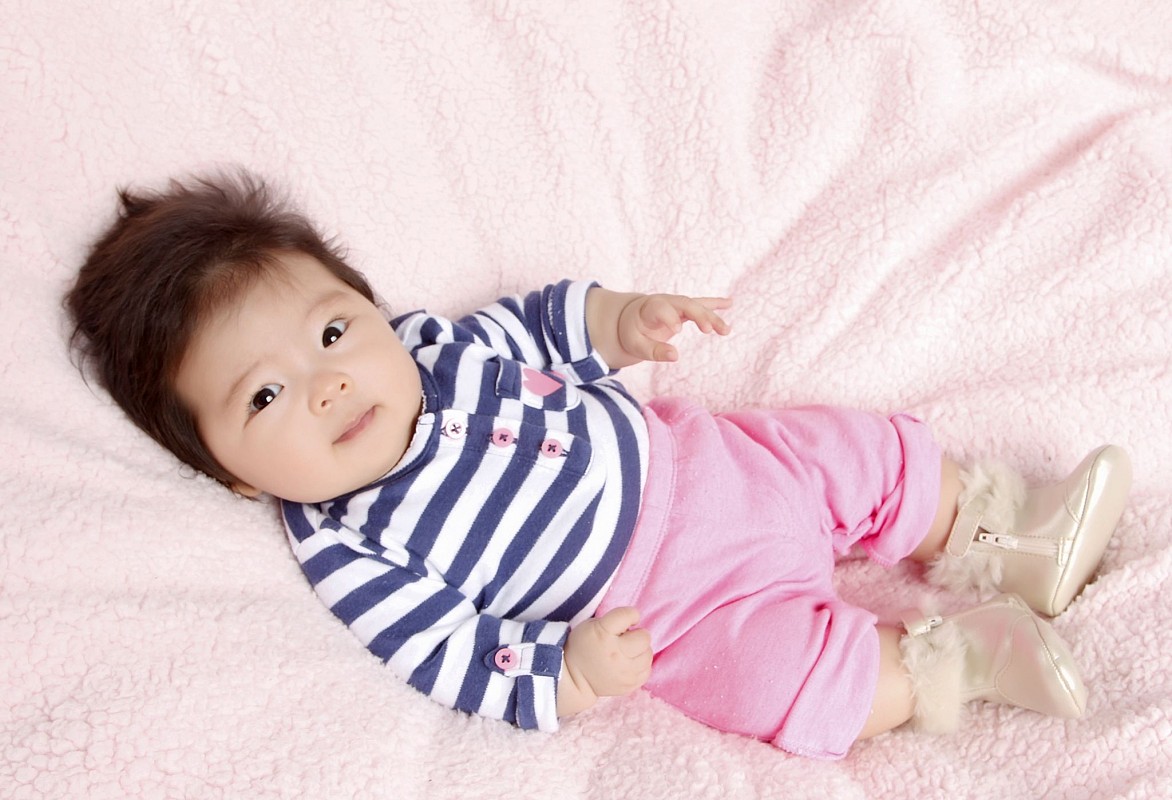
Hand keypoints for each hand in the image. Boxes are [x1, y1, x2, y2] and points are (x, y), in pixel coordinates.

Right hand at [557, 606, 652, 716]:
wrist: (574, 679)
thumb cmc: (583, 647)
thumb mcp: (591, 625)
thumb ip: (614, 620)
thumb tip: (634, 625)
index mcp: (603, 634)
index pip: (628, 615)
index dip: (630, 615)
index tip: (626, 620)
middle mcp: (616, 654)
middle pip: (644, 637)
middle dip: (638, 635)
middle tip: (627, 639)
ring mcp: (624, 672)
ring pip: (648, 654)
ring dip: (641, 650)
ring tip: (628, 652)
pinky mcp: (629, 685)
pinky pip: (647, 670)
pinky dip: (641, 665)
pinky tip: (629, 663)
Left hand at [617, 293, 731, 364]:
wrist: (631, 317)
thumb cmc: (633, 332)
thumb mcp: (635, 345)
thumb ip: (654, 351)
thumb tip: (676, 356)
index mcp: (649, 309)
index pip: (661, 309)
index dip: (669, 318)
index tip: (678, 331)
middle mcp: (665, 302)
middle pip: (684, 304)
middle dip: (698, 315)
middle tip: (708, 330)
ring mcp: (677, 304)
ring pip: (697, 306)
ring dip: (712, 316)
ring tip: (726, 331)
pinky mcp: (685, 308)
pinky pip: (702, 304)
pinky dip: (715, 304)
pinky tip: (729, 303)